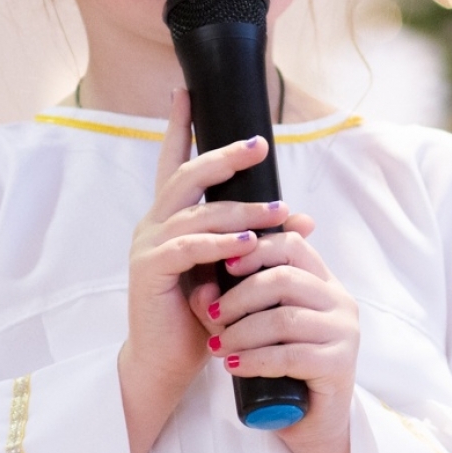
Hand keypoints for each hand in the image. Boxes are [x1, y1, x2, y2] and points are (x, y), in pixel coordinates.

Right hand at [118, 88, 291, 452]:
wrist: (167, 362)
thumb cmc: (200, 314)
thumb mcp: (233, 269)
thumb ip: (255, 238)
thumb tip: (303, 217)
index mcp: (168, 218)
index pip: (173, 162)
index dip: (179, 125)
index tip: (187, 90)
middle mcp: (153, 224)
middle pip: (186, 175)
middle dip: (225, 157)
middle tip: (260, 145)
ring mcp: (148, 246)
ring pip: (197, 212)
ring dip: (243, 210)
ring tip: (280, 212)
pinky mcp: (149, 272)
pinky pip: (189, 247)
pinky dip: (221, 243)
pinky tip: (250, 244)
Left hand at [193, 217, 359, 452]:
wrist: (310, 421)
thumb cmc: (281, 367)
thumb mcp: (257, 326)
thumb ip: (234, 301)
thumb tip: (200, 285)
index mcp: (323, 282)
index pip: (292, 245)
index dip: (255, 249)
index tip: (224, 265)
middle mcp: (340, 301)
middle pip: (285, 279)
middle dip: (240, 296)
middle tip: (211, 313)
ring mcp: (344, 333)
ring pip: (285, 318)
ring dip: (242, 331)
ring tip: (217, 346)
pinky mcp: (339, 365)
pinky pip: (292, 355)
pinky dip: (256, 359)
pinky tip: (234, 365)